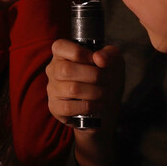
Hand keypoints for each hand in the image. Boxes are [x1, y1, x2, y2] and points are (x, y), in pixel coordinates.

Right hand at [48, 39, 123, 165]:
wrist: (105, 119)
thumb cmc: (109, 88)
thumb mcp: (115, 67)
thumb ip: (111, 54)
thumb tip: (100, 57)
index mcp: (65, 57)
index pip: (59, 46)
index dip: (75, 50)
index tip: (94, 58)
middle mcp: (53, 73)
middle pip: (64, 69)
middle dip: (91, 76)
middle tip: (105, 82)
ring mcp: (51, 93)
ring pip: (67, 88)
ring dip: (91, 92)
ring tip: (103, 97)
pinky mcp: (55, 111)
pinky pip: (67, 107)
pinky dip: (86, 108)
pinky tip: (96, 109)